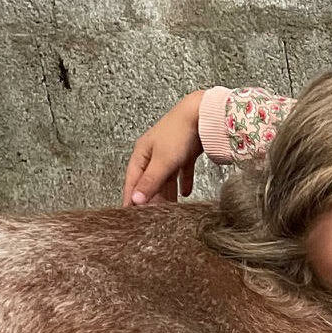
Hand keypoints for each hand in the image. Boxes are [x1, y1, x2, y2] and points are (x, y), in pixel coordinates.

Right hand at [123, 90, 205, 205]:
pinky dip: (183, 183)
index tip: (129, 214)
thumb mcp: (163, 162)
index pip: (133, 180)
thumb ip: (150, 182)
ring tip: (169, 212)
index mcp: (142, 154)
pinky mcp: (186, 153)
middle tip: (152, 217)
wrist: (202, 115)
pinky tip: (185, 194)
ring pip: (166, 179)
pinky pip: (182, 172)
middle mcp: (153, 154)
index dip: (131, 196)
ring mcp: (170, 153)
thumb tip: (135, 200)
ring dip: (167, 194)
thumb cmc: (178, 134)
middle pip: (150, 181)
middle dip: (151, 198)